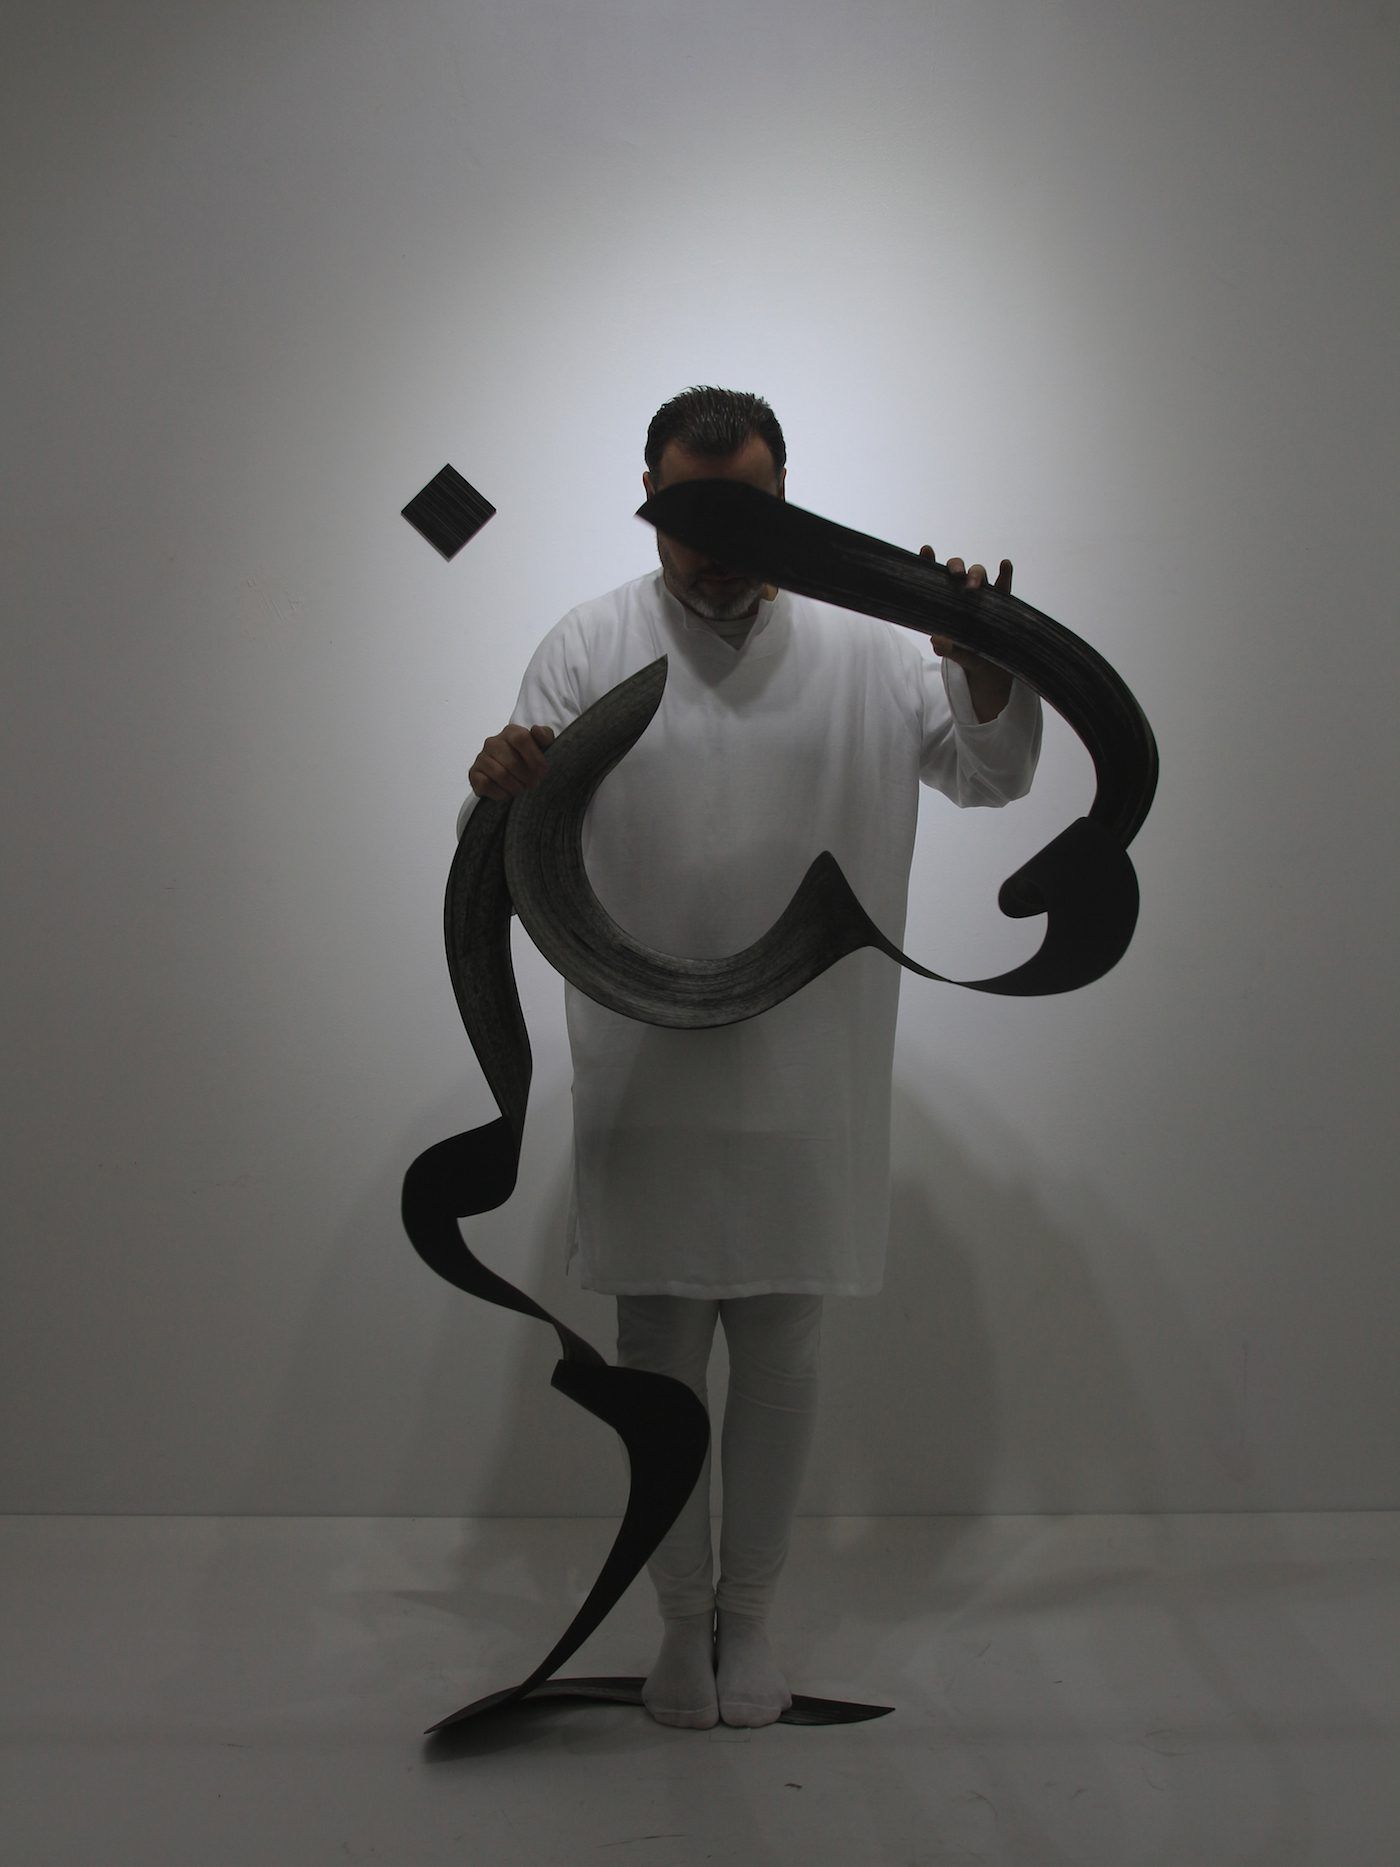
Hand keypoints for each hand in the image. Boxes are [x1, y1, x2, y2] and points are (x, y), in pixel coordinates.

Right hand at [468, 722, 555, 799]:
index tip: (543, 772)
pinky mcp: (474, 773)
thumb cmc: (529, 757)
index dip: (534, 757)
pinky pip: (486, 784)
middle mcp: (493, 742)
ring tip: (523, 789)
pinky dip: (501, 793)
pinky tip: (509, 793)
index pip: (521, 739)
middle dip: (527, 777)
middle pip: (512, 761)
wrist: (512, 772)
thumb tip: (536, 730)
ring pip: (500, 774)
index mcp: (511, 732)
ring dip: (515, 787)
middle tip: (534, 785)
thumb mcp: (542, 745)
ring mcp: (481, 757)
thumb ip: (545, 736)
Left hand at [919, 546, 1014, 720]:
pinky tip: (1005, 564)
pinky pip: (1004, 587)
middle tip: (956, 575)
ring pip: (979, 574)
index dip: (929, 562)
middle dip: (956, 567)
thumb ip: (946, 648)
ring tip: (974, 585)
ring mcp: (984, 596)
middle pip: (959, 571)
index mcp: (947, 601)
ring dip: (976, 574)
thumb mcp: (956, 653)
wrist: (990, 669)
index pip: (935, 578)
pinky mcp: (1002, 603)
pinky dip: (1005, 574)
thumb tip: (937, 640)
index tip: (926, 550)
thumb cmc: (967, 654)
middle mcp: (964, 593)